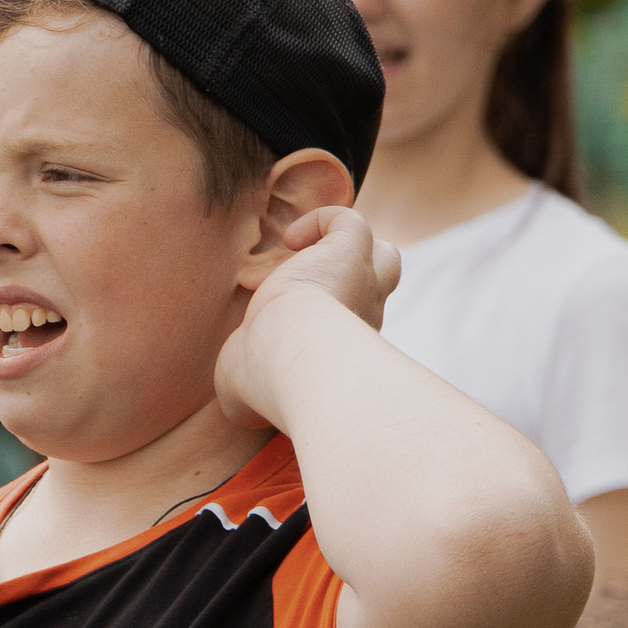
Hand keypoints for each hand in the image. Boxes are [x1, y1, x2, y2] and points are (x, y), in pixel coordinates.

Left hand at [214, 207, 400, 429]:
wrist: (290, 354)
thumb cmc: (268, 381)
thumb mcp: (246, 392)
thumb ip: (246, 390)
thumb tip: (241, 406)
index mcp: (344, 350)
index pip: (351, 329)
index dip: (329, 322)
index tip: (292, 329)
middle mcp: (364, 317)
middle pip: (385, 290)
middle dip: (361, 279)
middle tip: (319, 285)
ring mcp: (363, 283)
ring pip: (386, 255)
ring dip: (355, 249)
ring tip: (308, 253)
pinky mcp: (350, 251)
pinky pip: (349, 221)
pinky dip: (324, 220)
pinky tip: (291, 238)